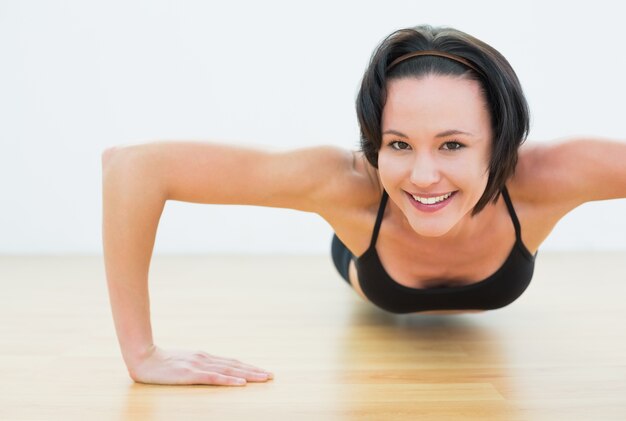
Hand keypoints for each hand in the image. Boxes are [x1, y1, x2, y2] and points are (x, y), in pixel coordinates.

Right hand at [128, 345, 273, 385]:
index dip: (248, 367)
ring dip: (248, 375)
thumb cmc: (162, 362)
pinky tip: (241, 383)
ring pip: (229, 371)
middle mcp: (205, 359)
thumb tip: (213, 370)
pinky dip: (229, 380)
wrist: (143, 357)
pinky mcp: (191, 374)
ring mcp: (199, 366)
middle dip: (254, 371)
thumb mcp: (184, 362)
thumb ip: (198, 365)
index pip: (231, 363)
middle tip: (271, 376)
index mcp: (204, 357)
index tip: (262, 371)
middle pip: (235, 366)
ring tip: (263, 378)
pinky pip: (214, 378)